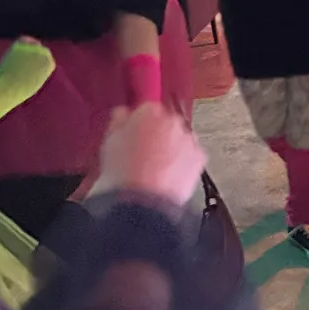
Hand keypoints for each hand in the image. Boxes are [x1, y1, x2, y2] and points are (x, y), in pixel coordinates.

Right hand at [91, 104, 205, 211]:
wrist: (142, 201)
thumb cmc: (123, 174)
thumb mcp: (109, 143)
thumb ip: (118, 122)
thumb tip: (122, 115)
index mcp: (148, 111)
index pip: (146, 108)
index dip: (139, 123)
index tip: (135, 134)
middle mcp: (172, 120)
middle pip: (165, 122)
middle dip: (157, 135)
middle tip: (144, 154)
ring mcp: (188, 138)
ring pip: (180, 139)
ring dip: (172, 149)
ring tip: (155, 170)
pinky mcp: (199, 157)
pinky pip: (191, 156)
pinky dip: (183, 164)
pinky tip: (168, 177)